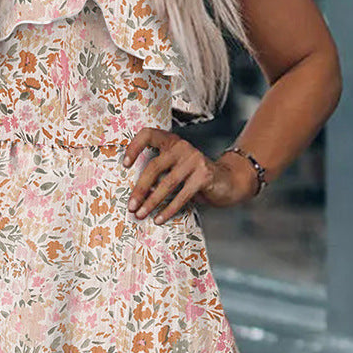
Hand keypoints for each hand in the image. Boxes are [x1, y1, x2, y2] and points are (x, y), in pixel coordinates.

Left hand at [124, 127, 259, 222]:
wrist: (227, 181)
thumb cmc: (195, 177)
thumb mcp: (176, 170)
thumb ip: (159, 174)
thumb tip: (135, 195)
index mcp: (172, 142)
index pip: (148, 134)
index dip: (134, 147)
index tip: (124, 164)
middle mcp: (182, 147)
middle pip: (154, 167)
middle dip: (140, 189)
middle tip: (131, 205)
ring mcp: (194, 159)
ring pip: (167, 183)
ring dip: (152, 202)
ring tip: (141, 214)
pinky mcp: (203, 175)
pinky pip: (182, 195)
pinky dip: (169, 209)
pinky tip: (160, 218)